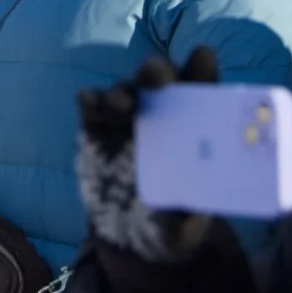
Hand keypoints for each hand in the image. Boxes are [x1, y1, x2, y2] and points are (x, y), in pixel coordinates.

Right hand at [76, 48, 219, 262]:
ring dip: (123, 91)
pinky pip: (90, 107)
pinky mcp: (95, 129)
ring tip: (122, 105)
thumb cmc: (170, 222)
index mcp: (193, 126)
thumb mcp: (182, 226)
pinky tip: (88, 100)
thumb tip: (188, 213)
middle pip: (159, 79)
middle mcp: (160, 113)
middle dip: (157, 71)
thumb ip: (184, 217)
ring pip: (124, 90)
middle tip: (156, 77)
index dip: (201, 70)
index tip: (202, 57)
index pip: (201, 89)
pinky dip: (90, 100)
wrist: (128, 235)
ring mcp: (124, 119)